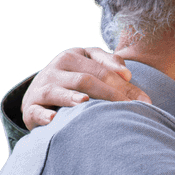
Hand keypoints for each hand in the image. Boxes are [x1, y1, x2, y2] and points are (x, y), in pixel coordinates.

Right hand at [22, 47, 151, 128]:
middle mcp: (57, 67)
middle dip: (110, 95)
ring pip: (60, 90)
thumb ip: (111, 66)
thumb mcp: (91, 68)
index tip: (144, 100)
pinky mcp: (31, 106)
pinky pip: (36, 110)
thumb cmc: (75, 82)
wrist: (39, 94)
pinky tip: (53, 118)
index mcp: (74, 55)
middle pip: (86, 79)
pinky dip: (43, 114)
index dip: (122, 84)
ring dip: (72, 97)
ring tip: (84, 102)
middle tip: (129, 111)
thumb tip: (127, 74)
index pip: (102, 69)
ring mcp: (43, 86)